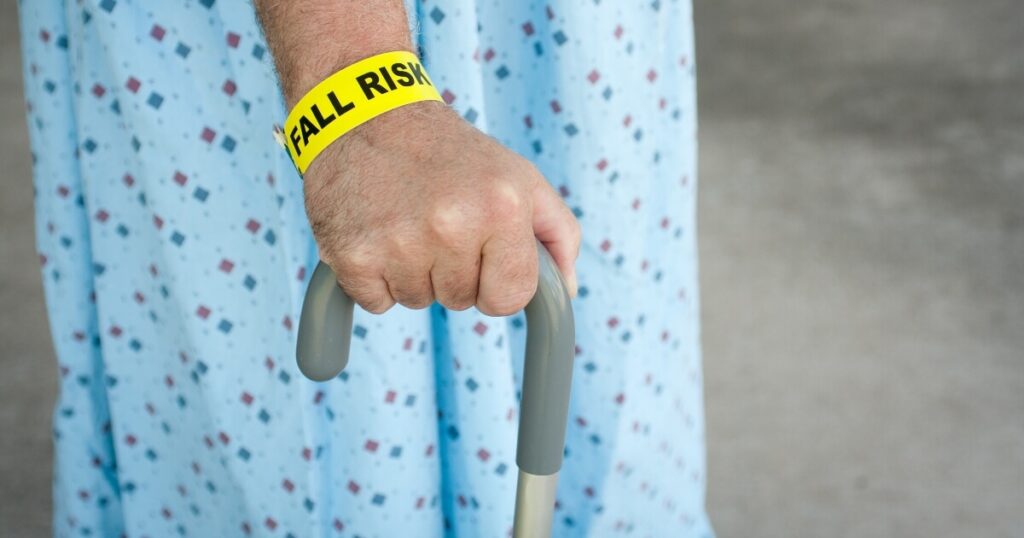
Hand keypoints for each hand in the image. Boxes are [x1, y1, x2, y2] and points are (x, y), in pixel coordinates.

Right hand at [303, 100, 580, 314]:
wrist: (366, 113)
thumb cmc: (450, 154)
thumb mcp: (519, 177)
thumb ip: (557, 233)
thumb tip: (566, 291)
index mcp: (503, 207)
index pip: (511, 298)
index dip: (496, 281)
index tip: (481, 252)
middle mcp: (452, 225)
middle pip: (462, 301)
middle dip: (453, 273)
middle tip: (436, 223)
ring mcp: (399, 242)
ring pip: (418, 302)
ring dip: (413, 273)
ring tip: (405, 221)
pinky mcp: (352, 254)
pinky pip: (377, 302)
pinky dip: (375, 277)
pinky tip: (376, 231)